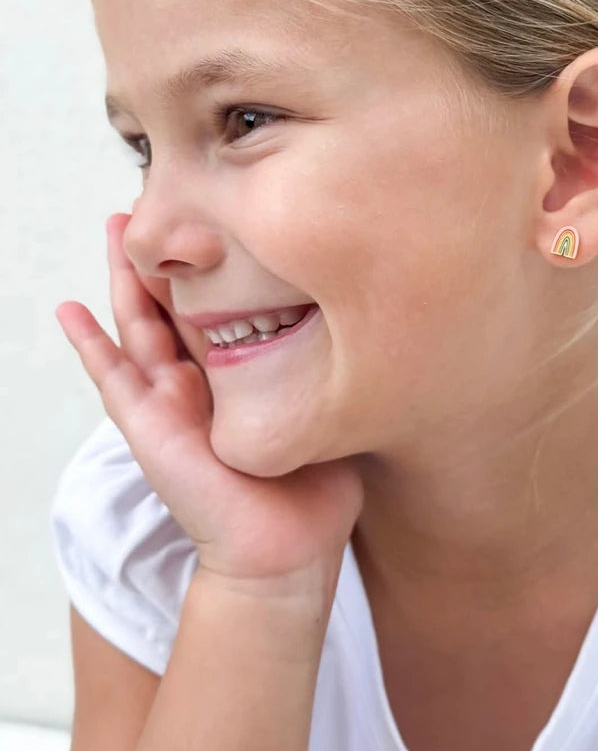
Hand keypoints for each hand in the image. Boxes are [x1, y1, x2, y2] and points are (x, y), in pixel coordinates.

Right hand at [55, 213, 363, 603]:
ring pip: (139, 325)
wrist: (288, 552)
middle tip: (156, 198)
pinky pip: (113, 379)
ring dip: (124, 277)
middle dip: (164, 252)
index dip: (213, 260)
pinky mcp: (150, 428)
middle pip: (173, 301)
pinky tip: (71, 311)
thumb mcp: (326, 409)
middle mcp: (200, 381)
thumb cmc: (313, 489)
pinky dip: (90, 345)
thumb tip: (373, 322)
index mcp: (238, 375)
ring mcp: (170, 402)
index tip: (217, 211)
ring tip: (114, 227)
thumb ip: (330, 370)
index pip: (218, 303)